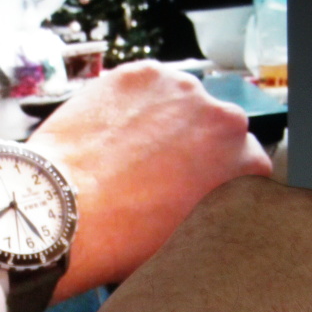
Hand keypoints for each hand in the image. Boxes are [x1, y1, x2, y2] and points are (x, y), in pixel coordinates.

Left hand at [28, 61, 272, 301]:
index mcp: (243, 161)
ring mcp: (180, 89)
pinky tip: (112, 133)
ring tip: (129, 152)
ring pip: (181, 102)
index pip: (247, 162)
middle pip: (216, 127)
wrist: (64, 210)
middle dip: (194, 146)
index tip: (197, 184)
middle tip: (159, 171)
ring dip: (165, 121)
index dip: (218, 177)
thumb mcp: (190, 237)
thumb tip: (208, 199)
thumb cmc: (123, 237)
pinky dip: (133, 104)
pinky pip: (145, 87)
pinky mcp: (139, 74)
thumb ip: (216, 208)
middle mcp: (222, 117)